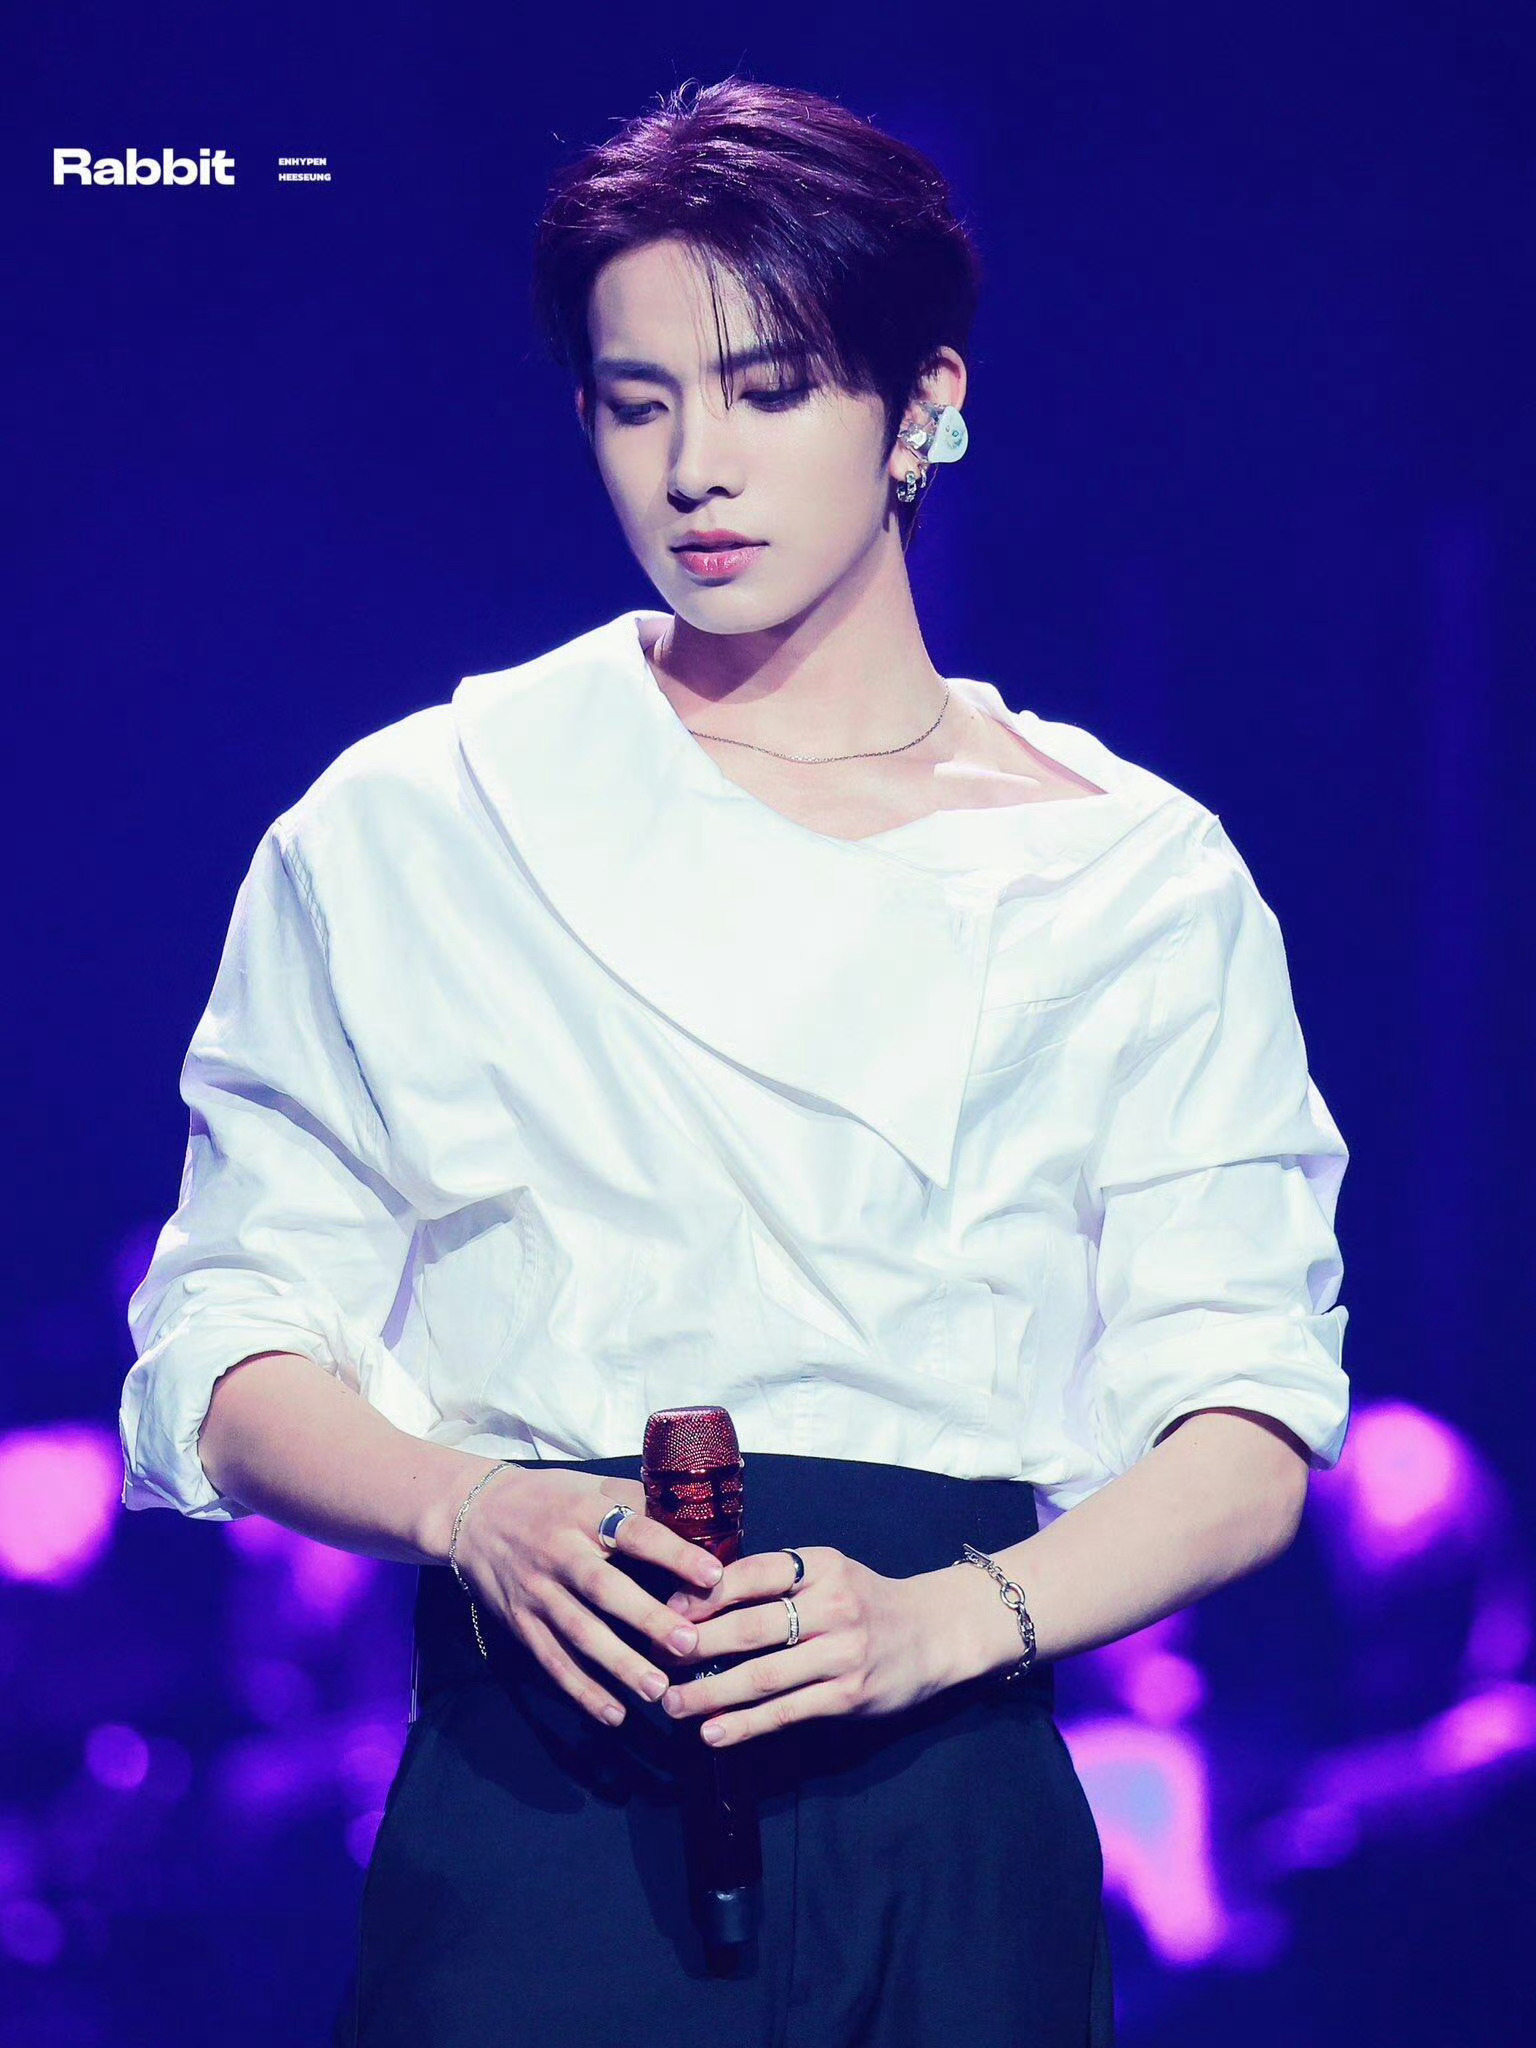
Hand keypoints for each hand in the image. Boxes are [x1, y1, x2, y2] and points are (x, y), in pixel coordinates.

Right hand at [450, 1467, 726, 1728]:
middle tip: (688, 1644)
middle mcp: (560, 1554)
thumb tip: (692, 1518)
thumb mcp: (590, 1486)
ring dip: (619, 1665)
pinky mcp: (521, 1623)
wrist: (473, 1515)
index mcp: (585, 1514)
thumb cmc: (547, 1499)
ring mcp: (537, 1592)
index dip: (673, 1554)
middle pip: (605, 1589)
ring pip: (580, 1633)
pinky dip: (582, 1690)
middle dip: (647, 1619)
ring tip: (658, 1689)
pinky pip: (553, 1660)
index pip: (635, 1532)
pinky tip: (614, 1713)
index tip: (712, 1575)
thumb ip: (636, 1501)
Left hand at [656, 1545, 960, 1747]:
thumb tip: (698, 1595)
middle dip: (694, 1645)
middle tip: (655, 1659)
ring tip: (673, 1703)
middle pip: (750, 1627)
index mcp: (820, 1565)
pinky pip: (786, 1711)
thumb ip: (777, 1580)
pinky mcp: (849, 1695)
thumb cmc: (865, 1600)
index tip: (665, 1611)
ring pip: (762, 1675)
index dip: (703, 1593)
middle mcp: (832, 1604)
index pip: (751, 1574)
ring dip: (710, 1692)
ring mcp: (842, 1652)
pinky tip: (714, 1733)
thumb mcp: (828, 1572)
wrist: (934, 1632)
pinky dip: (745, 1725)